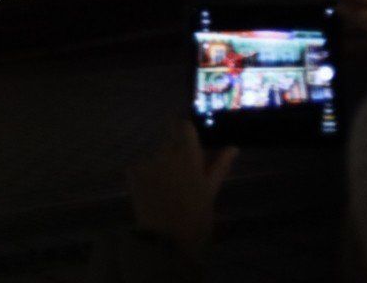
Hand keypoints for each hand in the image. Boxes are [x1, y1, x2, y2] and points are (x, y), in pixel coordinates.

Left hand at [126, 120, 235, 258]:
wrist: (167, 240)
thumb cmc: (196, 218)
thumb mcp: (210, 192)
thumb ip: (219, 166)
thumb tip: (233, 148)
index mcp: (189, 156)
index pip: (184, 126)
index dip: (184, 132)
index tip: (187, 141)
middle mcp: (167, 152)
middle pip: (168, 142)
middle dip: (173, 154)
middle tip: (179, 178)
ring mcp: (147, 161)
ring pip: (154, 157)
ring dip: (159, 167)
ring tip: (165, 192)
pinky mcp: (132, 171)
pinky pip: (139, 168)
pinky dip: (143, 178)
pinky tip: (151, 195)